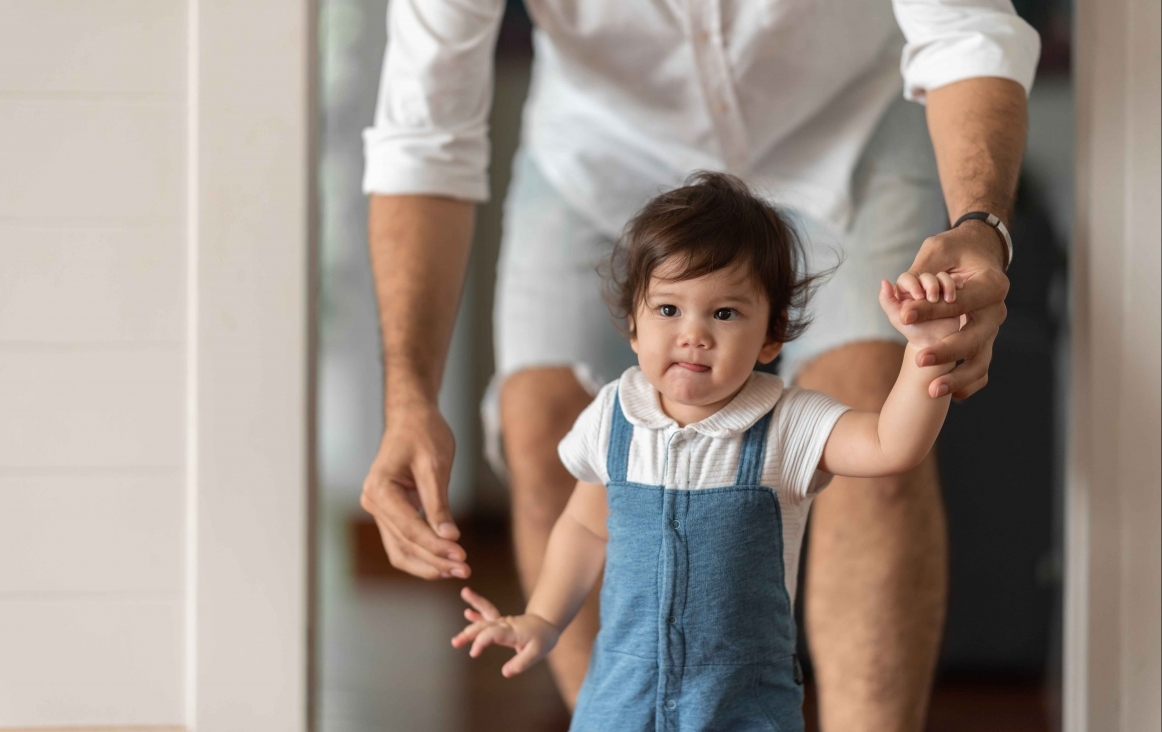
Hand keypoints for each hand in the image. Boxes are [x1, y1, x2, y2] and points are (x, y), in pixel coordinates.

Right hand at [359, 395, 469, 579]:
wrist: (412, 416)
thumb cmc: (423, 432)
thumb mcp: (435, 465)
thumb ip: (439, 504)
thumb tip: (449, 538)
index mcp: (380, 489)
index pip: (409, 528)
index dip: (436, 547)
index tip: (462, 558)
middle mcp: (373, 502)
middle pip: (404, 545)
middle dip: (435, 560)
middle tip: (465, 570)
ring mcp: (379, 509)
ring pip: (401, 550)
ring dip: (429, 564)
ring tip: (458, 570)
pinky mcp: (390, 512)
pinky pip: (404, 541)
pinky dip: (423, 553)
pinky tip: (445, 560)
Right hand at [451, 587, 560, 676]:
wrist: (546, 624)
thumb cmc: (542, 639)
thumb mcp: (536, 653)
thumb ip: (520, 663)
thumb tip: (505, 673)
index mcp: (512, 631)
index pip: (492, 634)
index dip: (481, 642)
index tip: (473, 653)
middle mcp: (505, 624)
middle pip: (484, 626)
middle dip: (469, 633)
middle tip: (455, 642)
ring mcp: (502, 622)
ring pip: (484, 618)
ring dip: (470, 622)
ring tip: (459, 622)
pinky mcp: (500, 623)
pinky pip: (487, 615)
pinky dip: (477, 614)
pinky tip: (467, 612)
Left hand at [879, 277, 962, 348]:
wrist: (935, 343)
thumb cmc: (913, 330)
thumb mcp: (897, 318)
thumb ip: (887, 301)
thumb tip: (884, 281)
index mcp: (906, 290)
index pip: (907, 278)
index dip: (912, 283)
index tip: (918, 296)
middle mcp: (922, 286)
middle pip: (926, 275)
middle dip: (930, 285)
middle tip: (932, 299)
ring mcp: (938, 288)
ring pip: (942, 276)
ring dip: (946, 284)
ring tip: (948, 299)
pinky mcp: (951, 292)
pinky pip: (956, 281)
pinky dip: (958, 283)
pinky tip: (958, 292)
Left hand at [897, 221, 1009, 398]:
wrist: (981, 254)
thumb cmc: (958, 249)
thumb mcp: (939, 250)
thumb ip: (918, 270)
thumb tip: (889, 287)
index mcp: (992, 285)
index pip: (961, 302)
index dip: (932, 310)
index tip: (904, 316)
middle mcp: (996, 310)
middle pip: (975, 336)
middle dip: (947, 351)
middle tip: (919, 359)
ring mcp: (992, 330)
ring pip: (981, 360)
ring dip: (958, 377)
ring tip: (933, 390)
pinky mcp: (984, 343)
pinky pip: (981, 370)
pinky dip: (969, 384)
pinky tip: (953, 396)